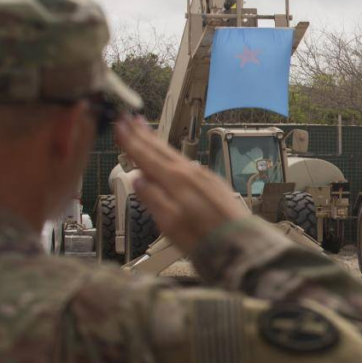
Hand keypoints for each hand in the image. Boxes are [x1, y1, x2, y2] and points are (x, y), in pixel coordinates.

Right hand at [114, 117, 247, 253]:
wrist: (242, 244)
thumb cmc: (205, 240)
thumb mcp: (170, 224)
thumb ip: (152, 199)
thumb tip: (137, 181)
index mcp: (176, 182)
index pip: (146, 156)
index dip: (130, 140)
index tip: (119, 125)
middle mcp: (191, 173)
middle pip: (160, 149)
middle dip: (142, 133)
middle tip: (128, 118)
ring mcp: (204, 177)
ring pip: (173, 153)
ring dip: (156, 140)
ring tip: (144, 128)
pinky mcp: (213, 183)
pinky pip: (186, 161)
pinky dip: (172, 153)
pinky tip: (170, 155)